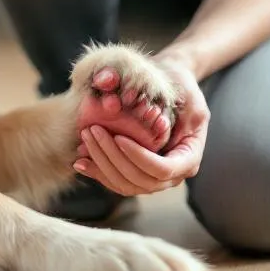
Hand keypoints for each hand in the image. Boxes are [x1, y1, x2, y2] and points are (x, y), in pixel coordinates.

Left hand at [75, 54, 208, 196]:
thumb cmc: (180, 85)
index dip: (139, 157)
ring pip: (126, 185)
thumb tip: (156, 120)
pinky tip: (80, 161)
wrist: (172, 85)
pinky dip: (98, 173)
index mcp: (189, 157)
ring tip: (85, 142)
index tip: (119, 137)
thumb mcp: (183, 90)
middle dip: (114, 158)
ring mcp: (155, 178)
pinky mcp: (138, 173)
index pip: (163, 169)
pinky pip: (117, 182)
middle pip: (141, 180)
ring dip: (102, 166)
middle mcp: (174, 174)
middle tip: (94, 132)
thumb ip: (173, 106)